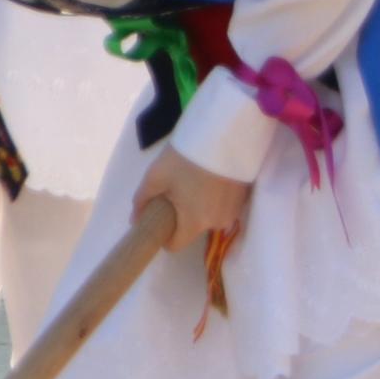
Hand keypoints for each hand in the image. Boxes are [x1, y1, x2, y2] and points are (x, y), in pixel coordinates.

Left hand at [135, 142, 250, 252]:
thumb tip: (135, 220)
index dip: (164, 235)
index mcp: (194, 222)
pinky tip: (210, 178)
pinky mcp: (244, 197)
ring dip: (200, 206)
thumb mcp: (155, 176)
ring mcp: (233, 211)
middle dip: (182, 216)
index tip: (160, 217)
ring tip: (195, 180)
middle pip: (192, 229)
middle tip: (176, 190)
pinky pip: (223, 206)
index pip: (175, 245)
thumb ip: (142, 201)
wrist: (225, 133)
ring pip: (209, 217)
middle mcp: (217, 223)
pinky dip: (215, 198)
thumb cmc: (186, 157)